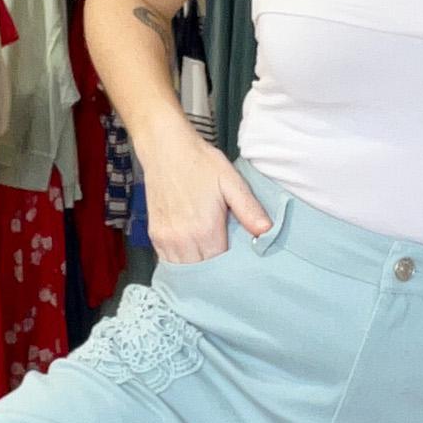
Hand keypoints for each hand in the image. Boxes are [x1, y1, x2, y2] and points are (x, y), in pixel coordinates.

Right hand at [140, 128, 272, 262]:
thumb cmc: (200, 162)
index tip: (243, 267)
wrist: (165, 148)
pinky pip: (169, 261)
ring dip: (198, 271)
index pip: (221, 266)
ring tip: (213, 268)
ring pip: (184, 271)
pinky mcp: (155, 235)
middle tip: (229, 269)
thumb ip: (249, 209)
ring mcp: (165, 239)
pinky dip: (182, 263)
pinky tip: (194, 257)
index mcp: (204, 229)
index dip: (232, 269)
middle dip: (216, 274)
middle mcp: (182, 239)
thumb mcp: (231, 181)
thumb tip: (267, 232)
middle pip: (203, 272)